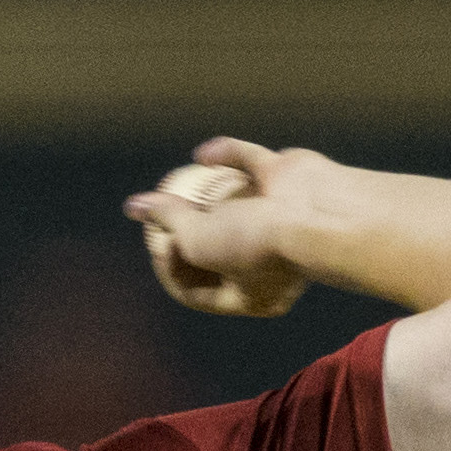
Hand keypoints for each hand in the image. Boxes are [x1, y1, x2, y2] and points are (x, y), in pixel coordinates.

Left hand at [126, 138, 313, 318]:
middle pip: (217, 249)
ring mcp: (282, 218)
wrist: (316, 212)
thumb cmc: (253, 242)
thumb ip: (168, 222)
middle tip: (159, 221)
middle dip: (187, 235)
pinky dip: (229, 156)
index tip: (159, 248)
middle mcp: (270, 260)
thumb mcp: (197, 241)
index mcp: (253, 295)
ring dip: (207, 198)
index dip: (171, 269)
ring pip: (237, 205)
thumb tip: (135, 207)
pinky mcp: (289, 179)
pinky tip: (201, 154)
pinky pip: (252, 163)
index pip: (198, 289)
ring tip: (177, 188)